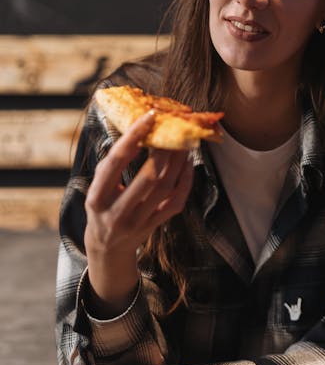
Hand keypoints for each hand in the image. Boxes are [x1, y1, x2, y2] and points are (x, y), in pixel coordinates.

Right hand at [84, 112, 193, 312]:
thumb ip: (110, 164)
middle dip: (164, 150)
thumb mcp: (96, 187)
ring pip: (165, 188)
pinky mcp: (154, 226)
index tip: (148, 117)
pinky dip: (185, 181)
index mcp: (97, 198)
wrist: (108, 248)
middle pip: (148, 177)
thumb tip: (132, 130)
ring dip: (178, 162)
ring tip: (183, 142)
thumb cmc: (102, 208)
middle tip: (174, 129)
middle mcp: (117, 212)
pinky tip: (188, 163)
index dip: (132, 137)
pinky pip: (175, 202)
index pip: (115, 162)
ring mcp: (138, 222)